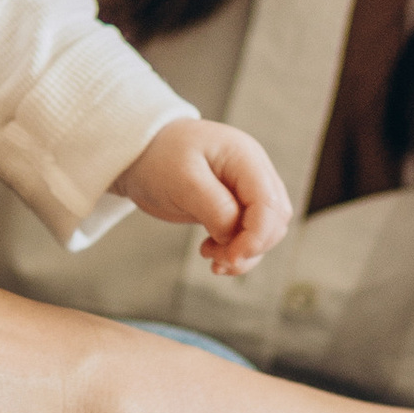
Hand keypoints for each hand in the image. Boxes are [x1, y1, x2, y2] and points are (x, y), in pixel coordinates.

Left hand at [116, 118, 291, 276]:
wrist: (139, 152)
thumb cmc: (159, 158)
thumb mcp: (183, 181)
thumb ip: (214, 207)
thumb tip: (234, 234)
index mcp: (245, 158)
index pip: (270, 204)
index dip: (257, 237)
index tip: (230, 257)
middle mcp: (252, 172)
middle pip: (274, 220)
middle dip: (252, 247)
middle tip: (217, 260)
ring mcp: (245, 188)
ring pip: (265, 230)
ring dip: (244, 252)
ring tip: (211, 256)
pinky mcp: (233, 205)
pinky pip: (248, 233)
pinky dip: (235, 248)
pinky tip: (211, 253)